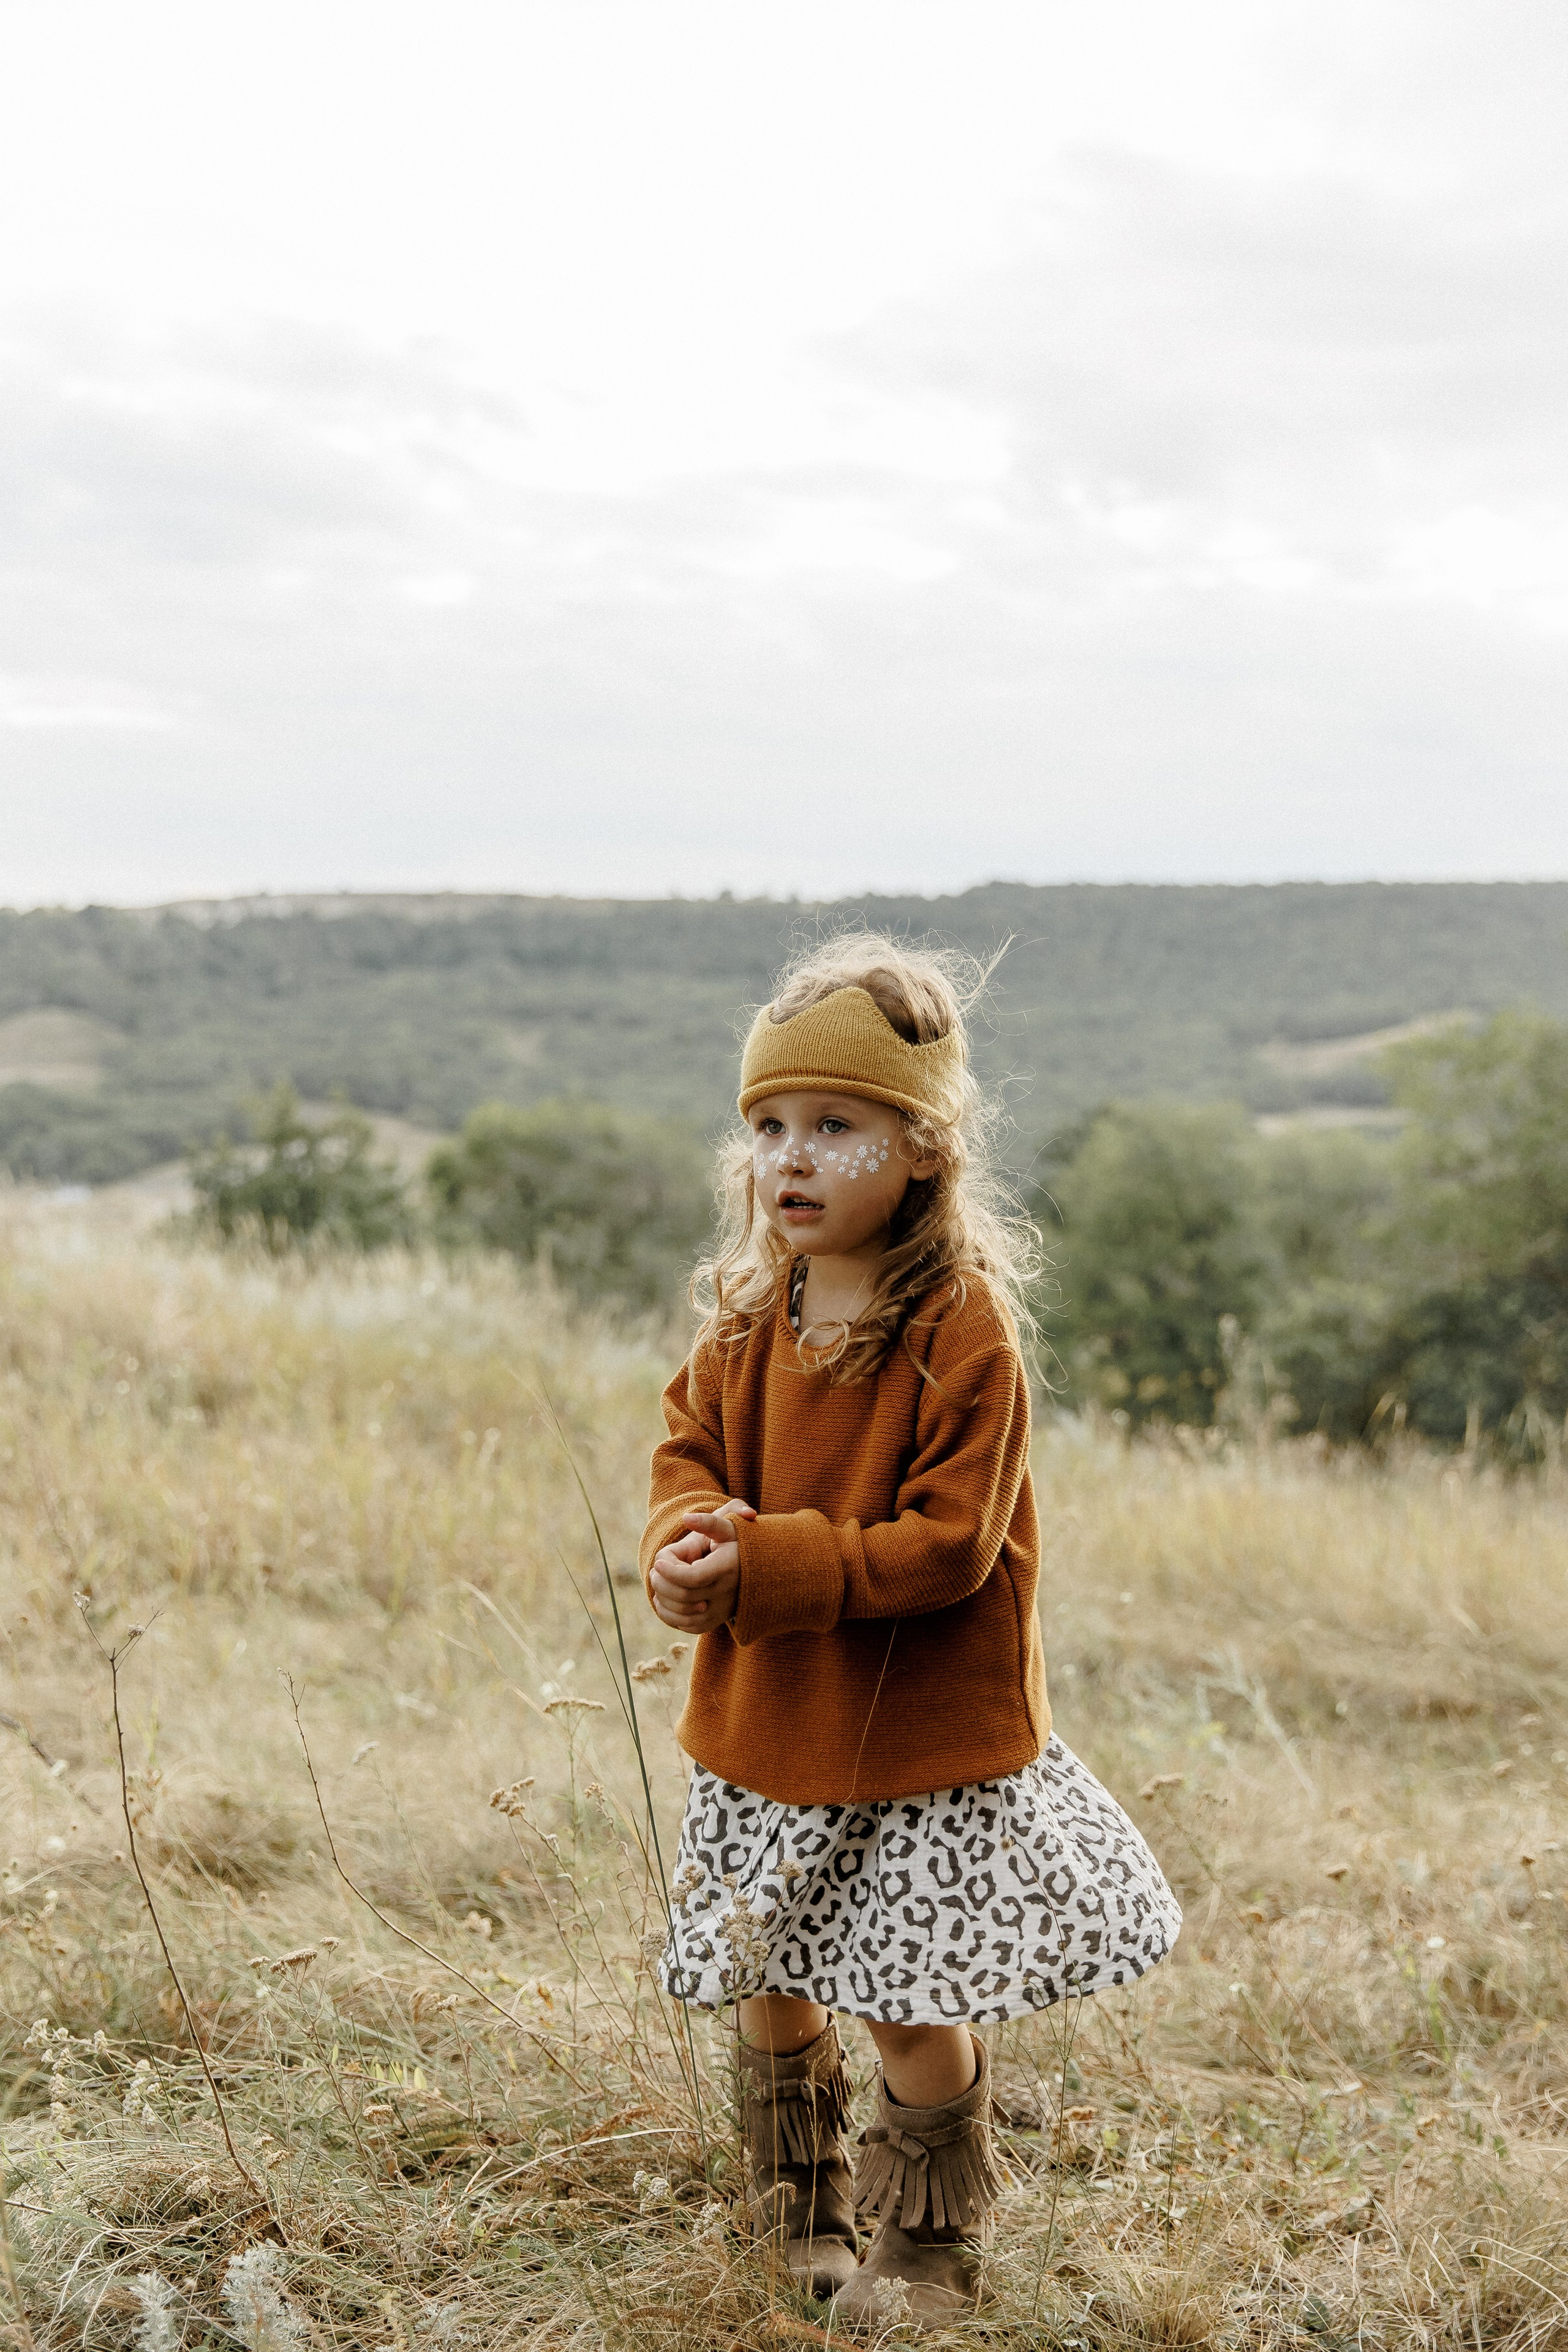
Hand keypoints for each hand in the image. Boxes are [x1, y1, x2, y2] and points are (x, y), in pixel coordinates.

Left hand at [649, 1503, 753, 1633]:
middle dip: (662, 1582)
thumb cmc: (737, 1542)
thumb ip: (708, 1522)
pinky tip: (663, 1600)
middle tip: (655, 1569)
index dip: (671, 1571)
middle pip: (684, 1596)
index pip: (694, 1577)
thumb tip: (686, 1518)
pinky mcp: (716, 1621)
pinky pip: (688, 1626)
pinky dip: (670, 1616)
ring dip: (663, 1599)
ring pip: (683, 1615)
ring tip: (658, 1581)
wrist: (760, 1568)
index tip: (658, 1561)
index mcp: (728, 1567)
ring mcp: (722, 1611)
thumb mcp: (728, 1527)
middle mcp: (727, 1593)